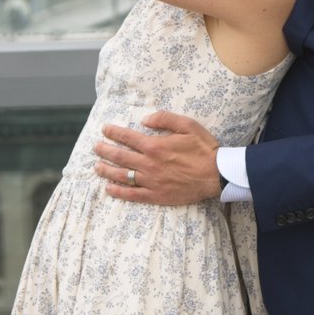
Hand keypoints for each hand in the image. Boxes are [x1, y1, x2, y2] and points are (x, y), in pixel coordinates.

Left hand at [94, 112, 221, 204]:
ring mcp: (151, 181)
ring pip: (122, 176)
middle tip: (96, 147)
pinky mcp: (156, 195)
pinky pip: (132, 194)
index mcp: (155, 146)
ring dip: (106, 170)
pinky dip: (118, 192)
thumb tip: (145, 119)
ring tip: (96, 167)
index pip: (127, 137)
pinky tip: (109, 189)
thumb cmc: (204, 149)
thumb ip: (165, 119)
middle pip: (120, 156)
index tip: (104, 129)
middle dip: (105, 150)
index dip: (113, 132)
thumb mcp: (188, 125)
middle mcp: (149, 164)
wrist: (217, 175)